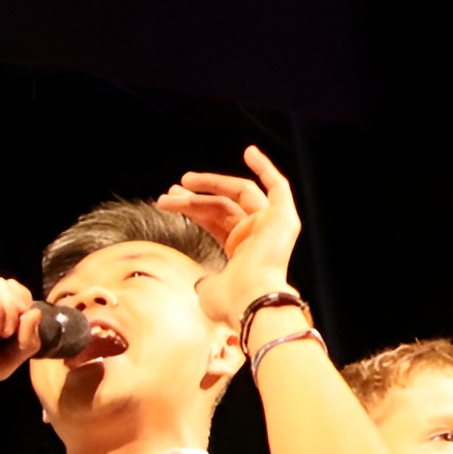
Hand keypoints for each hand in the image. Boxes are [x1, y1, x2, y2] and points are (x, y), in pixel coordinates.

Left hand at [164, 144, 308, 323]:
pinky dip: (265, 167)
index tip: (170, 199)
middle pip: (222, 205)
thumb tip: (199, 283)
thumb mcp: (208, 291)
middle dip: (194, 197)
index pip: (215, 220)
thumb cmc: (231, 301)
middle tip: (170, 192)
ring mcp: (271, 224)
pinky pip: (277, 185)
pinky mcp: (283, 216)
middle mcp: (257, 234)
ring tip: (184, 181)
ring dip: (210, 184)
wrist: (250, 299)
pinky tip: (249, 152)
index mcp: (241, 250)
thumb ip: (205, 281)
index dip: (193, 208)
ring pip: (238, 193)